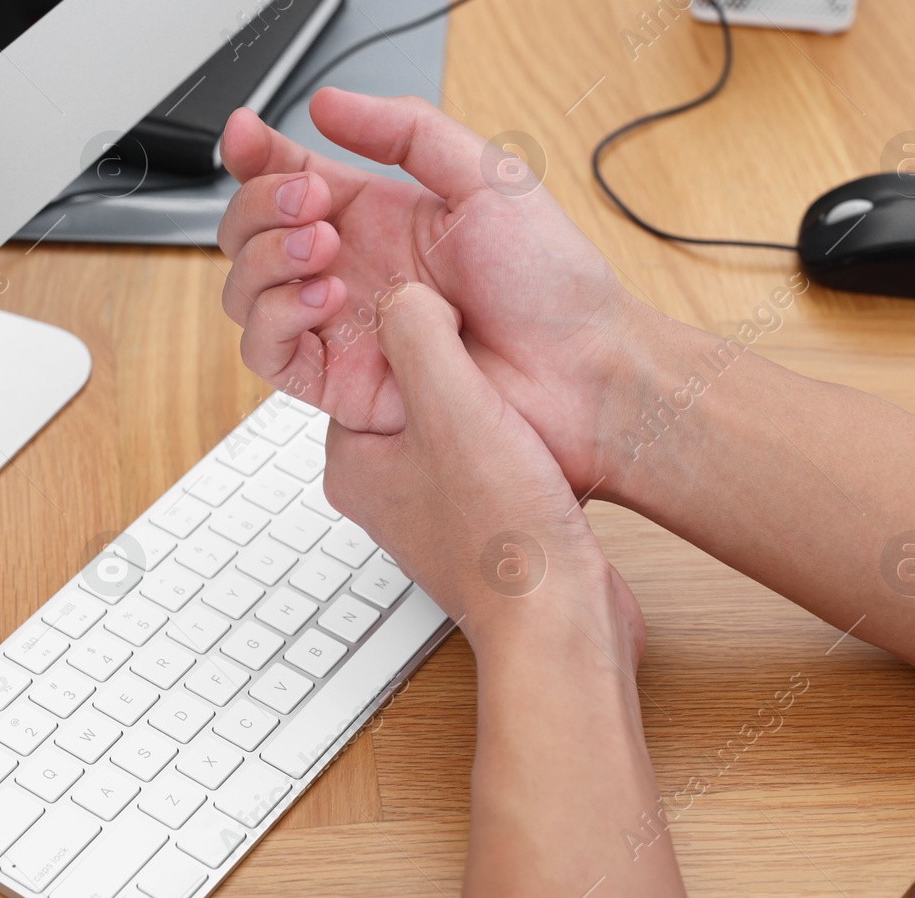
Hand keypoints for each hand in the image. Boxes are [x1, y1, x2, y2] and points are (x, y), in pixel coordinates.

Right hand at [219, 88, 654, 496]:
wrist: (580, 370)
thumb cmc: (551, 282)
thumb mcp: (485, 175)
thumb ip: (404, 130)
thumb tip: (326, 104)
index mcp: (376, 217)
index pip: (287, 178)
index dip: (255, 155)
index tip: (245, 134)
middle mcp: (348, 270)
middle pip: (251, 232)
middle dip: (261, 205)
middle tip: (312, 202)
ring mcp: (339, 327)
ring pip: (245, 290)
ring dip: (267, 258)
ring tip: (324, 250)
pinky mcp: (339, 382)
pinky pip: (266, 352)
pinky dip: (275, 318)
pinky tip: (325, 298)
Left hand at [321, 283, 642, 663]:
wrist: (563, 620)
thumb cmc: (505, 531)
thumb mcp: (454, 403)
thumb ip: (417, 331)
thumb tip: (404, 295)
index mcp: (351, 459)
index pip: (353, 360)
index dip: (395, 321)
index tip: (441, 305)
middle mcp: (382, 485)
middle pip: (401, 382)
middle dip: (439, 350)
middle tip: (476, 332)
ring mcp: (428, 506)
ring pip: (445, 412)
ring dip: (476, 385)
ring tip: (509, 374)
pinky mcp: (477, 519)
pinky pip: (481, 446)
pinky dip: (504, 423)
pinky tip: (531, 418)